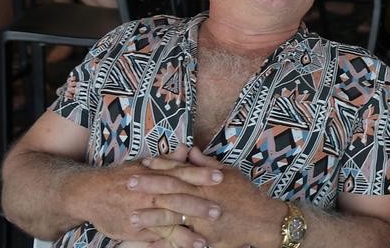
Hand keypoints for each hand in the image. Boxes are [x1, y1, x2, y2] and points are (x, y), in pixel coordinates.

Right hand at [68, 159, 212, 243]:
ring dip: (187, 233)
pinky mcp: (136, 228)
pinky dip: (171, 243)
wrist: (90, 193)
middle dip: (198, 206)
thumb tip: (187, 149)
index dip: (201, 176)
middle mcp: (150, 193)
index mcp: (154, 174)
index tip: (221, 177)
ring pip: (167, 222)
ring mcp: (142, 212)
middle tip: (219, 210)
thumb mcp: (144, 164)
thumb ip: (168, 160)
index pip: (182, 173)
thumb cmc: (122, 177)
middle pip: (177, 199)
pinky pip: (156, 237)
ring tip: (206, 241)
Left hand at [129, 148, 282, 247]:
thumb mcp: (229, 172)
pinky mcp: (204, 237)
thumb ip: (206, 163)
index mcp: (207, 181)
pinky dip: (165, 242)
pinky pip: (181, 240)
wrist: (262, 220)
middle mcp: (202, 198)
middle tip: (128, 184)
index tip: (143, 163)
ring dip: (150, 217)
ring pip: (172, 217)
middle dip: (148, 188)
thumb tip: (190, 150)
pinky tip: (150, 243)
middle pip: (171, 191)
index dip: (161, 166)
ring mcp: (202, 219)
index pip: (180, 170)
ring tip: (132, 217)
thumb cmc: (246, 194)